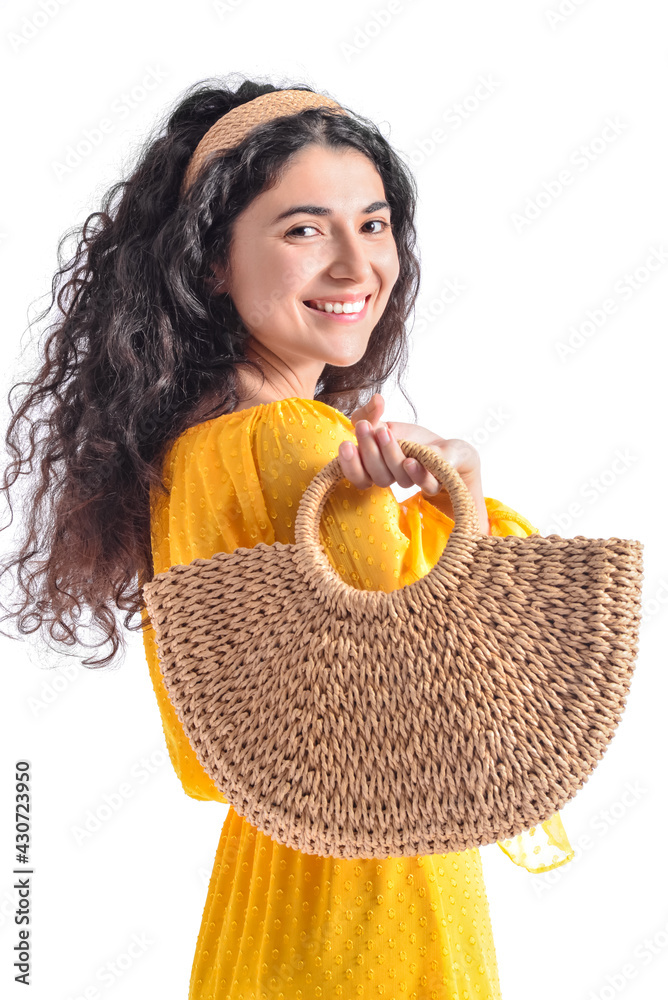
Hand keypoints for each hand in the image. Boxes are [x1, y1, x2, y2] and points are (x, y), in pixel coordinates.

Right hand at [337, 393, 489, 530]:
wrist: (447, 448)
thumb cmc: (411, 439)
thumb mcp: (386, 424)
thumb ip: (371, 413)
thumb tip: (377, 400)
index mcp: (376, 469)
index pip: (359, 477)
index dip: (350, 466)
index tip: (345, 445)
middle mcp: (394, 478)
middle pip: (377, 477)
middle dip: (369, 452)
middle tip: (364, 428)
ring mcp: (415, 480)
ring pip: (400, 478)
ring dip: (390, 455)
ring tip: (384, 432)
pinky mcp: (438, 478)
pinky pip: (427, 482)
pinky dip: (418, 473)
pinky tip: (410, 460)